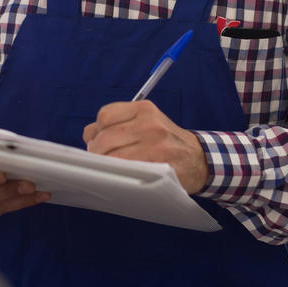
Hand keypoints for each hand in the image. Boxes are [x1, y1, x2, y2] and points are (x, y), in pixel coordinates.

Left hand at [82, 101, 209, 193]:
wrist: (199, 159)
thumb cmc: (165, 141)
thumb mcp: (146, 123)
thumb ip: (118, 124)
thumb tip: (88, 135)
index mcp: (144, 109)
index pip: (105, 116)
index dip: (95, 131)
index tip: (96, 141)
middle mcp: (150, 123)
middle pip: (106, 138)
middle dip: (95, 152)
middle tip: (97, 162)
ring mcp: (156, 145)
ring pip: (114, 157)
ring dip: (104, 166)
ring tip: (107, 170)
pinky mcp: (160, 166)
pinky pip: (128, 171)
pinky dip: (118, 176)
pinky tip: (119, 177)